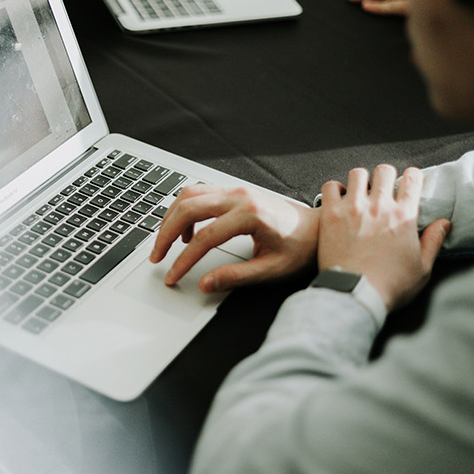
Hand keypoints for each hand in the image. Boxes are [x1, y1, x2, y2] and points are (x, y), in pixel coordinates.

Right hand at [150, 184, 318, 292]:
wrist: (316, 228)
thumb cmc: (299, 247)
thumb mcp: (271, 269)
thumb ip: (236, 277)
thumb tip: (206, 284)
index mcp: (250, 214)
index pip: (204, 237)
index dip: (184, 260)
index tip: (173, 276)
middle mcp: (240, 196)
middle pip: (188, 208)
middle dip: (166, 234)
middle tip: (157, 257)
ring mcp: (236, 189)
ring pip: (189, 195)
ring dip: (171, 217)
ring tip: (166, 244)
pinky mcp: (234, 190)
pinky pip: (200, 192)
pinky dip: (185, 209)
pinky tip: (187, 231)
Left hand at [318, 165, 450, 310]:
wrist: (355, 293)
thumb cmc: (388, 285)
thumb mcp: (422, 268)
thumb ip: (433, 241)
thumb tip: (444, 223)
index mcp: (403, 216)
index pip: (412, 179)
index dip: (413, 176)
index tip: (410, 182)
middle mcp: (379, 206)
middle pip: (384, 170)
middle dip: (386, 176)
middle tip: (383, 187)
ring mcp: (352, 208)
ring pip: (357, 173)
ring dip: (361, 180)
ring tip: (360, 191)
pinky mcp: (330, 214)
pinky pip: (330, 187)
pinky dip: (335, 188)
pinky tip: (339, 198)